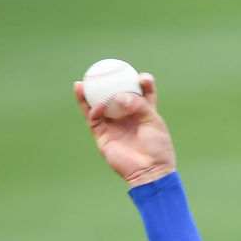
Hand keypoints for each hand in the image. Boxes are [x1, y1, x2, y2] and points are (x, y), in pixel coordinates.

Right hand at [73, 73, 176, 187]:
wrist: (149, 171)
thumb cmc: (157, 147)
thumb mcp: (153, 121)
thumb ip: (138, 104)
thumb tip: (118, 95)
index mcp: (143, 113)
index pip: (141, 93)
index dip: (141, 82)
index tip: (141, 78)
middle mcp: (126, 117)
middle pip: (113, 95)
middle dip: (107, 82)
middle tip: (103, 69)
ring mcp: (113, 126)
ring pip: (97, 106)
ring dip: (88, 94)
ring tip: (83, 81)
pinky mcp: (103, 136)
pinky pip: (93, 119)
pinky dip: (93, 109)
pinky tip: (97, 103)